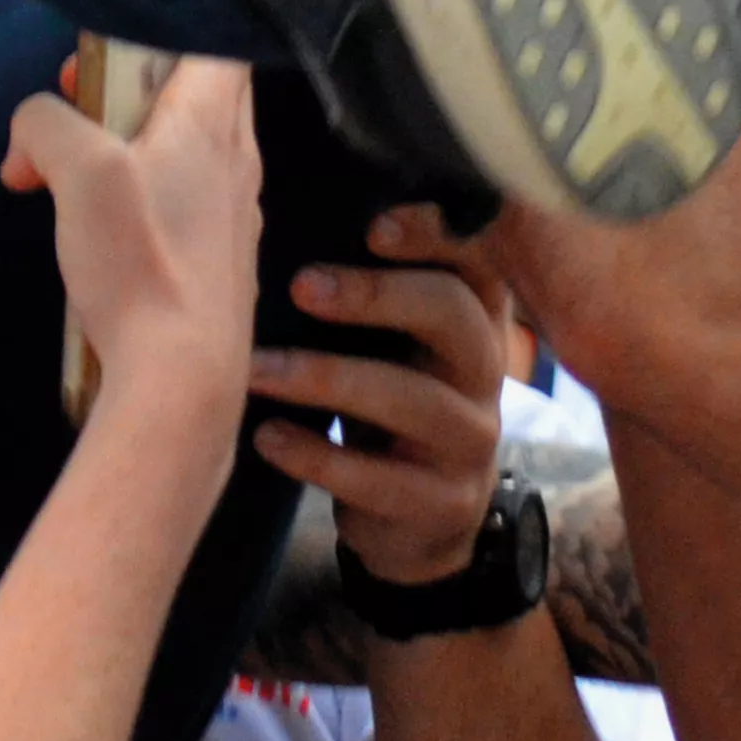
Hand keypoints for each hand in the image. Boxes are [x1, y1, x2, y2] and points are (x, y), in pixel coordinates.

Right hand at [3, 55, 258, 419]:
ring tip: (67, 177)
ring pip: (182, 150)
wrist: (182, 376)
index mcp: (213, 119)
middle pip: (192, 91)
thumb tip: (32, 130)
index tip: (107, 50)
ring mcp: (233, 212)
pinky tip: (97, 236)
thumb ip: (45, 124)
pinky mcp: (218, 260)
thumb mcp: (77, 171)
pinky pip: (180, 203)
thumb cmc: (140, 260)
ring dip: (122, 149)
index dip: (162, 27)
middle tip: (71, 109)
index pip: (215, 36)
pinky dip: (137, 200)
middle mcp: (237, 157)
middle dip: (125, 90)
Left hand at [253, 237, 519, 586]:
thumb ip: (370, 291)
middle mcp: (484, 371)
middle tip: (302, 286)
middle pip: (453, 314)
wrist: (419, 523)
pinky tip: (267, 438)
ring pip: (412, 400)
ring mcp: (470, 441)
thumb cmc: (389, 404)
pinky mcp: (442, 503)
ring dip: (325, 379)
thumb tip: (270, 217)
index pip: (476, 259)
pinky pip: (379, 478)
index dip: (435, 234)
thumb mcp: (395, 345)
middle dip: (376, 295)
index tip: (373, 225)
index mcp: (475, 317)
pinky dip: (316, 455)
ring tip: (255, 371)